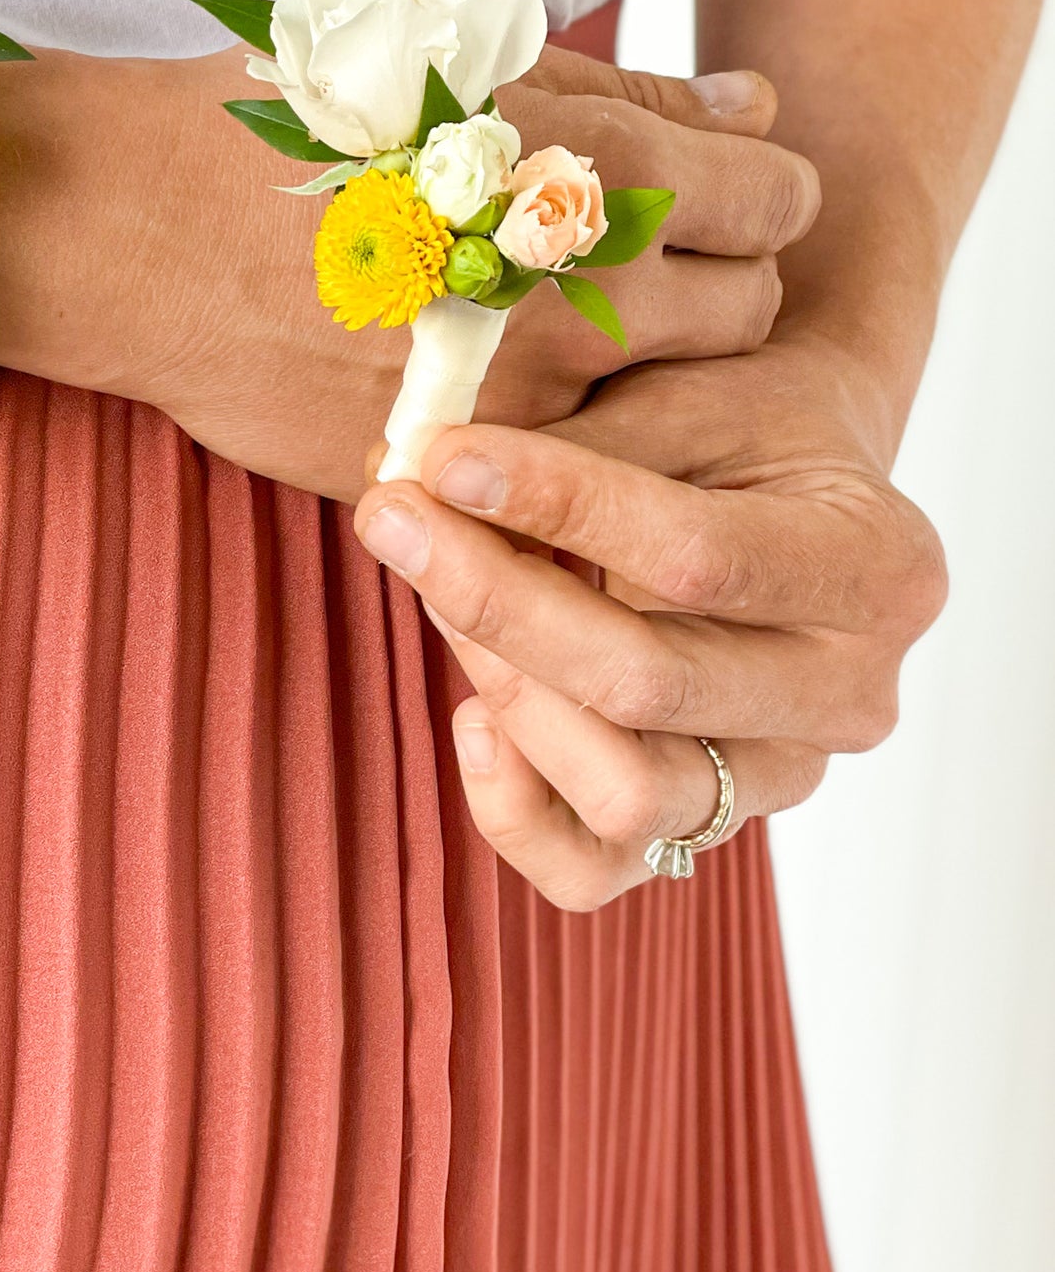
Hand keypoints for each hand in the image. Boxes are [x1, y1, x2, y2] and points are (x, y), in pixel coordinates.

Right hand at [0, 44, 821, 498]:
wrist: (136, 232)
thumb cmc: (292, 126)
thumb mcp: (464, 64)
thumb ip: (633, 92)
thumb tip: (756, 106)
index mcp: (597, 173)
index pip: (780, 204)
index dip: (754, 196)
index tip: (706, 200)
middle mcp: (578, 298)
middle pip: (749, 317)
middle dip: (715, 287)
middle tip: (632, 268)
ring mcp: (513, 402)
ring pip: (667, 411)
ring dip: (638, 376)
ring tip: (554, 329)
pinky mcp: (449, 468)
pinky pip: (556, 475)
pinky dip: (552, 441)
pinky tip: (489, 388)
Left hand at [351, 334, 947, 910]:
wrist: (785, 495)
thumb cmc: (733, 433)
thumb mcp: (687, 400)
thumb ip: (581, 442)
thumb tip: (427, 468)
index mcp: (879, 569)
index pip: (701, 556)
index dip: (559, 504)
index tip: (442, 456)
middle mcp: (850, 696)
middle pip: (648, 685)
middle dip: (496, 598)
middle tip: (392, 514)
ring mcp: (782, 780)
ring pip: (624, 793)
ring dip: (504, 686)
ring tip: (439, 587)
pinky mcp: (703, 830)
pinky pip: (590, 871)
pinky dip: (511, 806)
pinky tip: (470, 713)